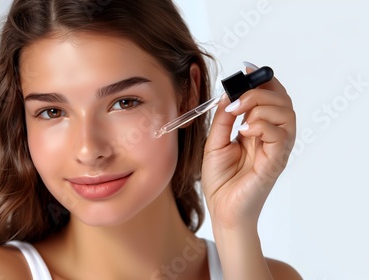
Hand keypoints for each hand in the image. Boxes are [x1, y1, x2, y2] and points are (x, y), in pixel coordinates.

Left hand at [201, 66, 295, 229]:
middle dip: (259, 91)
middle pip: (282, 100)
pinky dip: (263, 126)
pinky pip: (280, 135)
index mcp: (258, 129)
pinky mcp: (276, 161)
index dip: (262, 80)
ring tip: (240, 117)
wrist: (221, 208)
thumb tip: (227, 94)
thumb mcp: (215, 141)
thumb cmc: (220, 179)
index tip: (246, 69)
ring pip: (286, 113)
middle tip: (236, 100)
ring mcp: (276, 148)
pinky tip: (245, 132)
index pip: (270, 97)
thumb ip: (223, 119)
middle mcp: (271, 136)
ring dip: (261, 107)